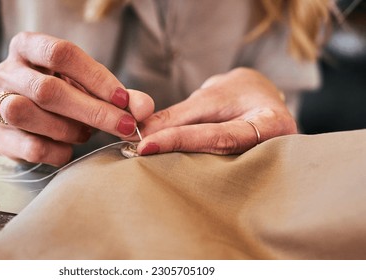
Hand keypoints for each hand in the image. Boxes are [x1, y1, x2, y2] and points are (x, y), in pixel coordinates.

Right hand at [0, 32, 153, 165]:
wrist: (19, 111)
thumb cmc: (60, 92)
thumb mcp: (87, 85)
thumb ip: (117, 95)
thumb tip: (143, 108)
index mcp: (30, 47)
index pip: (62, 54)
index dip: (96, 78)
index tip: (124, 100)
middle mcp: (9, 71)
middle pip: (48, 89)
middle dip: (93, 111)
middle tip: (124, 126)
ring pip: (29, 115)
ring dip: (69, 129)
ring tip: (85, 134)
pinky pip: (30, 147)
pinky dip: (57, 151)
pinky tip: (67, 147)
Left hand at [136, 67, 296, 154]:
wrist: (261, 98)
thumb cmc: (242, 92)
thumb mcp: (212, 96)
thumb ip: (179, 116)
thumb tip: (142, 131)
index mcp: (272, 124)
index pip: (220, 137)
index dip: (181, 141)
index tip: (146, 145)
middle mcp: (272, 148)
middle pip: (217, 156)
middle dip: (176, 155)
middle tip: (139, 154)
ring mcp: (261, 162)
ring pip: (214, 166)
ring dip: (178, 162)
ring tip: (144, 158)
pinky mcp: (244, 169)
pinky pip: (214, 168)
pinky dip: (187, 163)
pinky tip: (162, 162)